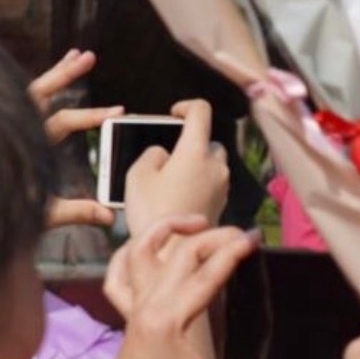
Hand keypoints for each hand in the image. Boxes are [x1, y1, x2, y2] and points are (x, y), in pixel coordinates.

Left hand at [30, 48, 121, 228]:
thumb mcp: (40, 213)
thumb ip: (75, 211)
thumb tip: (110, 216)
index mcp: (27, 144)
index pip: (66, 120)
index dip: (93, 115)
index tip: (118, 111)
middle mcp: (11, 127)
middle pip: (42, 90)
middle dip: (67, 73)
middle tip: (89, 57)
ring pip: (28, 90)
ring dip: (52, 74)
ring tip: (73, 55)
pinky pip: (12, 98)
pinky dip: (33, 88)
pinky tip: (42, 84)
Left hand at [65, 217, 293, 358]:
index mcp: (167, 319)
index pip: (205, 274)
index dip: (232, 252)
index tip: (255, 237)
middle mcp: (147, 305)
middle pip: (180, 253)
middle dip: (213, 237)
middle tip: (243, 235)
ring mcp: (134, 308)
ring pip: (141, 252)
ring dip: (165, 230)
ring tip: (197, 222)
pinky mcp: (128, 316)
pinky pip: (119, 275)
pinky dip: (131, 255)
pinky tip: (151, 249)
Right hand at [123, 99, 229, 239]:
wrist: (175, 252)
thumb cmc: (153, 212)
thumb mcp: (138, 175)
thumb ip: (151, 153)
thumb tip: (163, 153)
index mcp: (195, 151)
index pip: (201, 111)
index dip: (187, 106)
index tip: (175, 113)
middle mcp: (216, 165)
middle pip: (208, 141)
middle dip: (190, 143)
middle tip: (168, 155)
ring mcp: (222, 185)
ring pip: (212, 163)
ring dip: (196, 164)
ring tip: (170, 179)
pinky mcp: (222, 203)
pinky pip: (212, 183)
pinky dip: (199, 182)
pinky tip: (179, 196)